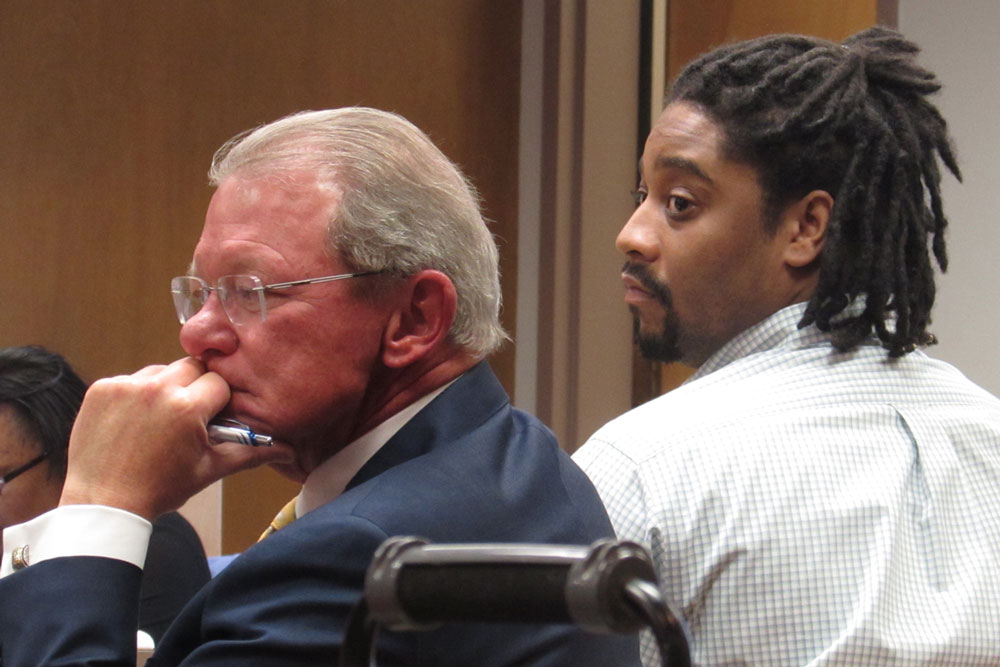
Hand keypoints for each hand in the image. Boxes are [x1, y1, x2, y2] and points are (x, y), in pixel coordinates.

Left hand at [60, 357, 294, 519]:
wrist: (103, 503)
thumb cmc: (160, 489)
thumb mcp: (210, 470)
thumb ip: (251, 453)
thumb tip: (288, 450)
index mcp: (188, 407)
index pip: (218, 383)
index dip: (218, 401)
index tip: (210, 420)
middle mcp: (157, 388)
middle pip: (191, 368)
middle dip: (194, 388)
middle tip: (186, 417)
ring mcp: (125, 386)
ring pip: (160, 371)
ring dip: (165, 388)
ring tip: (158, 419)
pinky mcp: (101, 388)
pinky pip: (129, 379)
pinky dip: (134, 394)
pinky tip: (133, 420)